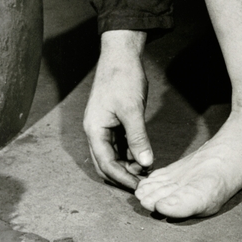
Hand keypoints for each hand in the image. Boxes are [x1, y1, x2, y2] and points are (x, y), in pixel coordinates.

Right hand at [83, 30, 153, 188]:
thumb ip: (138, 137)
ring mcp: (105, 126)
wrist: (121, 54)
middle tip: (143, 184)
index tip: (138, 187)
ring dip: (128, 164)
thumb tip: (146, 163)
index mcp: (94, 129)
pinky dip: (130, 152)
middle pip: (106, 162)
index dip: (121, 177)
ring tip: (147, 172)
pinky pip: (120, 143)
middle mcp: (96, 130)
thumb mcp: (132, 110)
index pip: (105, 163)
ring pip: (114, 154)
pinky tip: (144, 157)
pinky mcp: (114, 120)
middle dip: (123, 175)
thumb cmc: (123, 78)